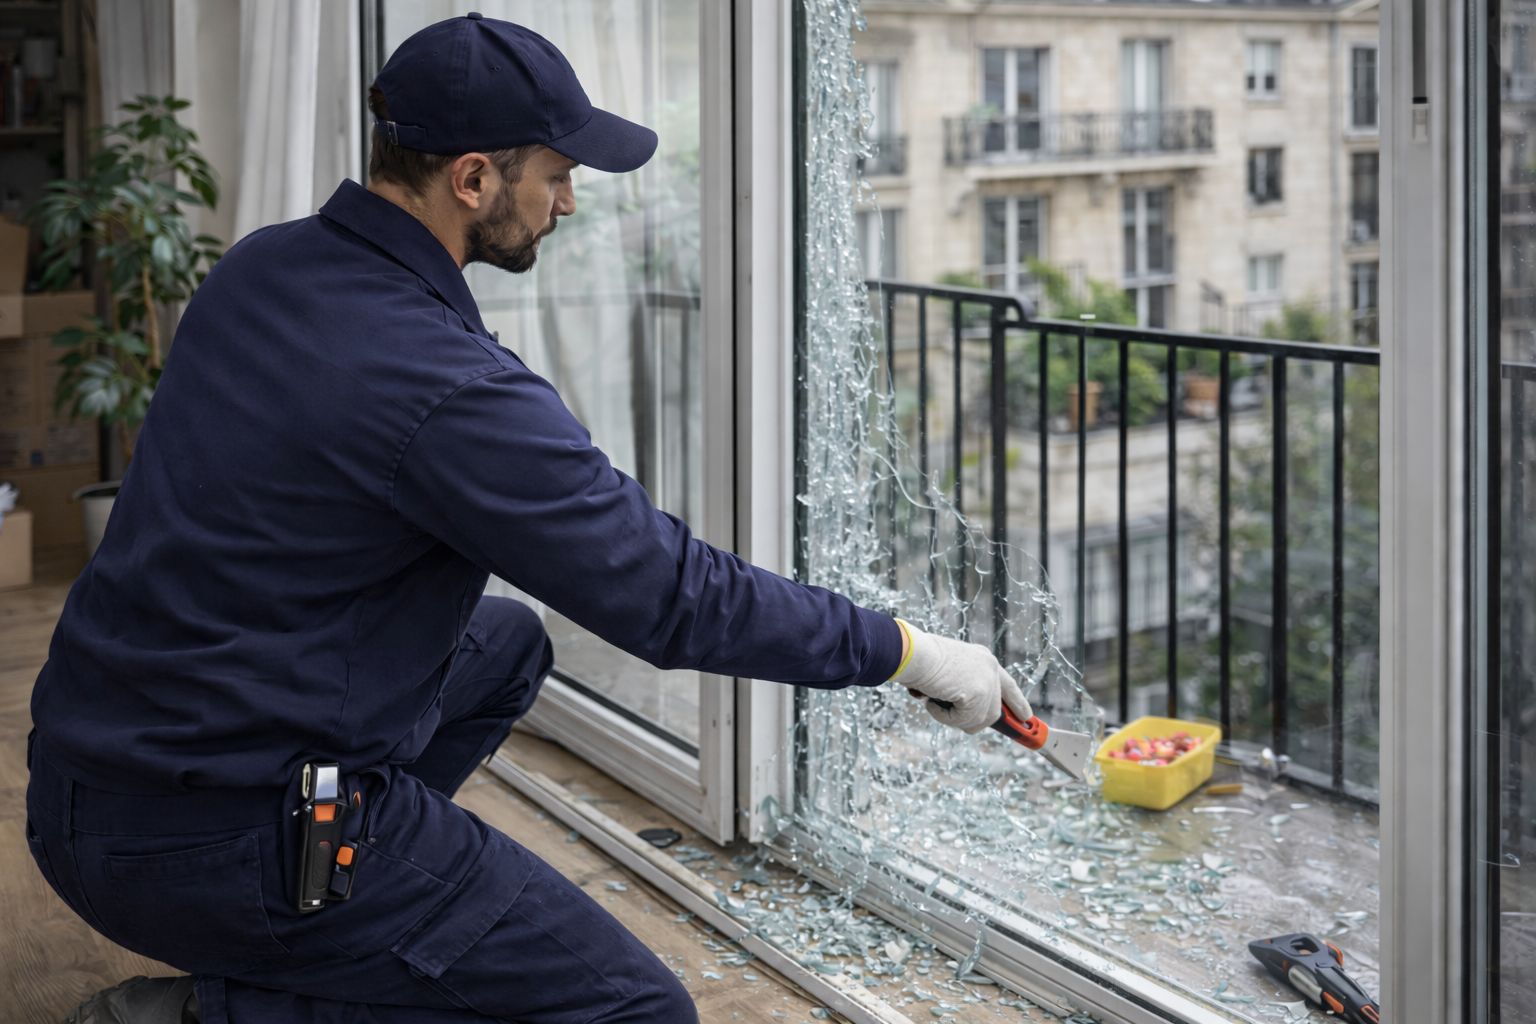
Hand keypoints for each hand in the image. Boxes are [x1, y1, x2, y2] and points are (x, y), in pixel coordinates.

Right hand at [891, 620, 1031, 733]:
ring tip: (933, 701)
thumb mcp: (947, 671)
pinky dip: (943, 716)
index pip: (1008, 685)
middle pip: (991, 712)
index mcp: (983, 659)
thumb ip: (961, 686)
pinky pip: (963, 721)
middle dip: (971, 720)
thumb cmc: (919, 659)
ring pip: (977, 720)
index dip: (1017, 702)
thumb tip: (964, 712)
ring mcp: (987, 681)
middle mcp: (990, 668)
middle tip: (951, 718)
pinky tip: (931, 701)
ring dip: (951, 717)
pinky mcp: (979, 694)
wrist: (912, 653)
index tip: (1026, 717)